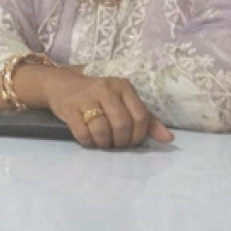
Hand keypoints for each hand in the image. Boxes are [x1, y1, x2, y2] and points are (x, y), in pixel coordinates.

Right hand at [37, 67, 174, 147]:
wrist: (62, 86)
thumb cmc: (98, 97)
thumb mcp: (123, 102)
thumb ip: (146, 120)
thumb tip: (169, 139)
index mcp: (123, 86)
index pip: (140, 117)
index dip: (138, 135)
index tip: (131, 141)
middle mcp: (105, 89)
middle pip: (122, 124)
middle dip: (121, 141)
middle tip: (115, 144)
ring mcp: (85, 97)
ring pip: (102, 130)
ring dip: (104, 143)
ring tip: (102, 142)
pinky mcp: (69, 107)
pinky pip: (82, 133)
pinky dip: (88, 142)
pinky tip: (88, 139)